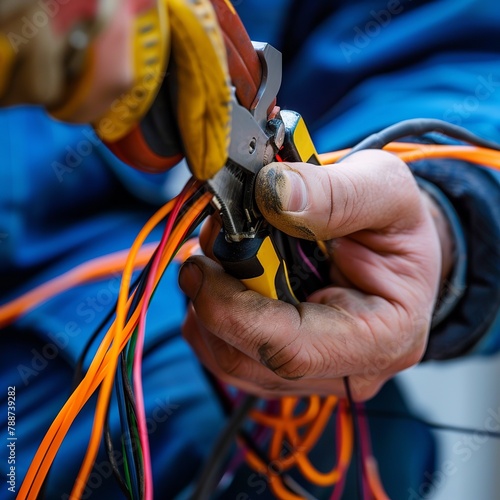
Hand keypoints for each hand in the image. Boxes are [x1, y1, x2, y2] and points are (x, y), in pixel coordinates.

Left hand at [179, 150, 450, 399]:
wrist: (393, 247)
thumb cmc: (397, 224)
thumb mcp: (384, 189)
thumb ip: (335, 193)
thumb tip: (272, 195)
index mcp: (383, 337)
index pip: (292, 350)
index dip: (233, 312)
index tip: (200, 265)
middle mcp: (347, 370)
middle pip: (250, 360)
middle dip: (213, 302)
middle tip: (207, 246)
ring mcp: (313, 371)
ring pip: (230, 360)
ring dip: (207, 307)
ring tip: (219, 254)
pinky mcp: (287, 362)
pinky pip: (230, 351)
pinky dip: (212, 313)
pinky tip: (223, 277)